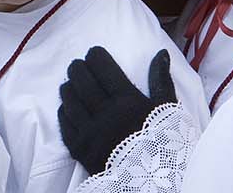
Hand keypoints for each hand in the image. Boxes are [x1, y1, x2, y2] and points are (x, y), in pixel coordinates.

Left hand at [57, 48, 175, 176]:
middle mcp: (105, 114)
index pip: (102, 66)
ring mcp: (89, 133)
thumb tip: (161, 53)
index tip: (94, 54)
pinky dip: (65, 110)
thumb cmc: (165, 143)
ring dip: (69, 87)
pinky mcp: (79, 149)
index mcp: (127, 102)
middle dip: (78, 67)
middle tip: (80, 65)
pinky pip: (64, 123)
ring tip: (73, 83)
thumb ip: (161, 81)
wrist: (156, 182)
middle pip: (80, 79)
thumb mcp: (168, 111)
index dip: (95, 55)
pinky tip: (69, 106)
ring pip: (69, 98)